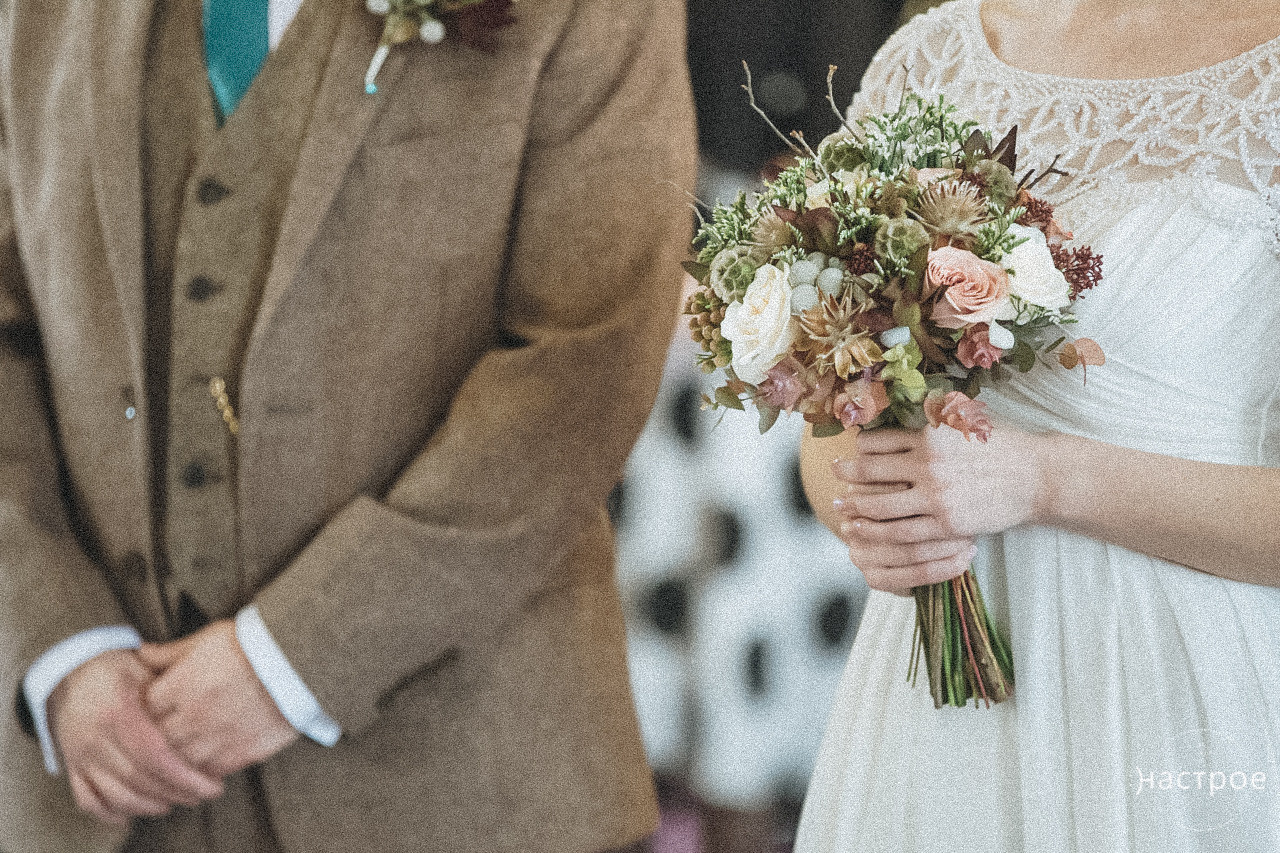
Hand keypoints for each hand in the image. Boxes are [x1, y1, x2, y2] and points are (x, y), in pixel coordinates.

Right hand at [48, 649, 224, 826]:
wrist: (71, 669)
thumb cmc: (119, 668)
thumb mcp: (147, 670)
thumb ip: (172, 695)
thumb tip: (209, 717)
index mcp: (118, 712)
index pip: (155, 756)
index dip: (185, 776)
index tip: (212, 785)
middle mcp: (96, 738)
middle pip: (139, 779)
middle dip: (175, 793)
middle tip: (202, 795)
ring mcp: (80, 755)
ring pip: (116, 795)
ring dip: (149, 806)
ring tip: (177, 802)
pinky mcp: (72, 765)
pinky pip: (88, 799)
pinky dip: (111, 812)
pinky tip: (134, 813)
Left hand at [138, 620, 298, 777]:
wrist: (299, 660)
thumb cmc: (252, 644)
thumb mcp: (207, 639)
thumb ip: (170, 652)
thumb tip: (140, 653)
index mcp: (182, 685)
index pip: (144, 707)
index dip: (146, 705)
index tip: (154, 703)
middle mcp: (195, 715)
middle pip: (157, 738)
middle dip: (158, 732)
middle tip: (166, 726)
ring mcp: (218, 738)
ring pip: (180, 760)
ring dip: (179, 754)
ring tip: (186, 744)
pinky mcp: (242, 753)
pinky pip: (210, 772)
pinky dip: (204, 767)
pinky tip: (207, 756)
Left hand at [832, 425, 1046, 594]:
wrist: (1038, 476)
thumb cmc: (1003, 445)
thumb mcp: (965, 420)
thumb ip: (933, 419)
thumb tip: (902, 407)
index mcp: (930, 434)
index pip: (880, 440)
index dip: (861, 447)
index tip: (852, 450)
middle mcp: (928, 463)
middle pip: (873, 471)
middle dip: (848, 474)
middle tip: (834, 474)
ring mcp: (936, 496)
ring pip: (882, 506)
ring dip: (857, 507)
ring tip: (841, 507)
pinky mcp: (947, 523)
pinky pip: (904, 531)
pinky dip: (880, 532)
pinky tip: (868, 531)